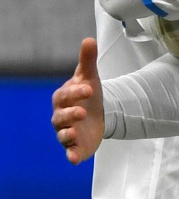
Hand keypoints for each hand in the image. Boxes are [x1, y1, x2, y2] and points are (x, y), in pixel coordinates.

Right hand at [51, 38, 104, 163]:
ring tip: (75, 132)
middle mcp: (61, 116)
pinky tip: (75, 159)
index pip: (65, 95)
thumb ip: (88, 60)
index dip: (76, 92)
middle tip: (83, 111)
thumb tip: (89, 39)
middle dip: (70, 114)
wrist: (97, 113)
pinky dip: (72, 155)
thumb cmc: (88, 94)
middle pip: (61, 116)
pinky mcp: (75, 146)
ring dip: (67, 134)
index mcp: (63, 98)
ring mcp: (67, 132)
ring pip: (62, 134)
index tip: (90, 88)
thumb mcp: (90, 77)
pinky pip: (70, 152)